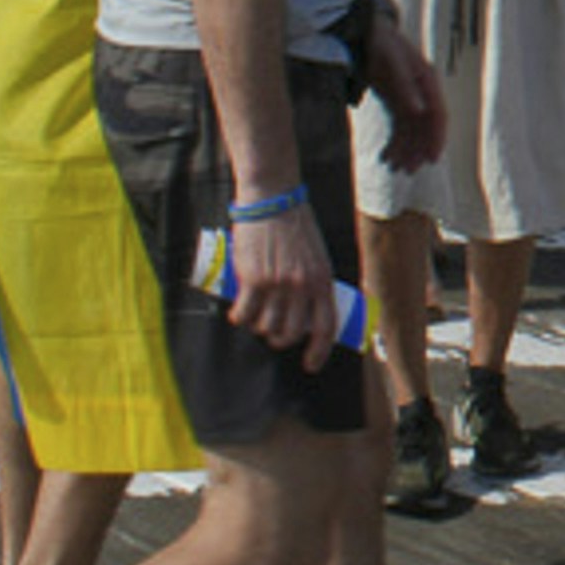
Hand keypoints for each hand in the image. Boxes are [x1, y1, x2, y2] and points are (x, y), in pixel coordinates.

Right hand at [216, 180, 341, 355]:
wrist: (273, 200)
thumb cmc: (295, 226)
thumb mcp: (317, 255)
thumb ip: (314, 280)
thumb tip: (306, 310)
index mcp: (323, 279)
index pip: (326, 327)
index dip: (319, 352)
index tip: (310, 364)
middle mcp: (302, 286)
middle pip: (291, 332)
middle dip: (280, 340)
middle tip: (273, 334)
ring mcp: (278, 284)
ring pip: (266, 326)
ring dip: (259, 328)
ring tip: (255, 318)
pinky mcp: (253, 279)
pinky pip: (244, 313)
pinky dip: (239, 318)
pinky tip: (238, 314)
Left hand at [360, 0, 446, 166]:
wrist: (366, 30)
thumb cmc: (381, 43)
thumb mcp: (392, 63)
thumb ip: (405, 88)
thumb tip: (418, 111)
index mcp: (427, 80)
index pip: (438, 114)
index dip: (437, 137)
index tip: (432, 159)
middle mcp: (421, 91)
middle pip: (425, 126)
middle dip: (417, 149)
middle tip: (408, 170)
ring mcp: (408, 96)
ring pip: (411, 129)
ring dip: (405, 149)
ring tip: (393, 167)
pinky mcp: (395, 100)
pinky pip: (398, 126)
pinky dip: (394, 142)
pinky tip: (385, 156)